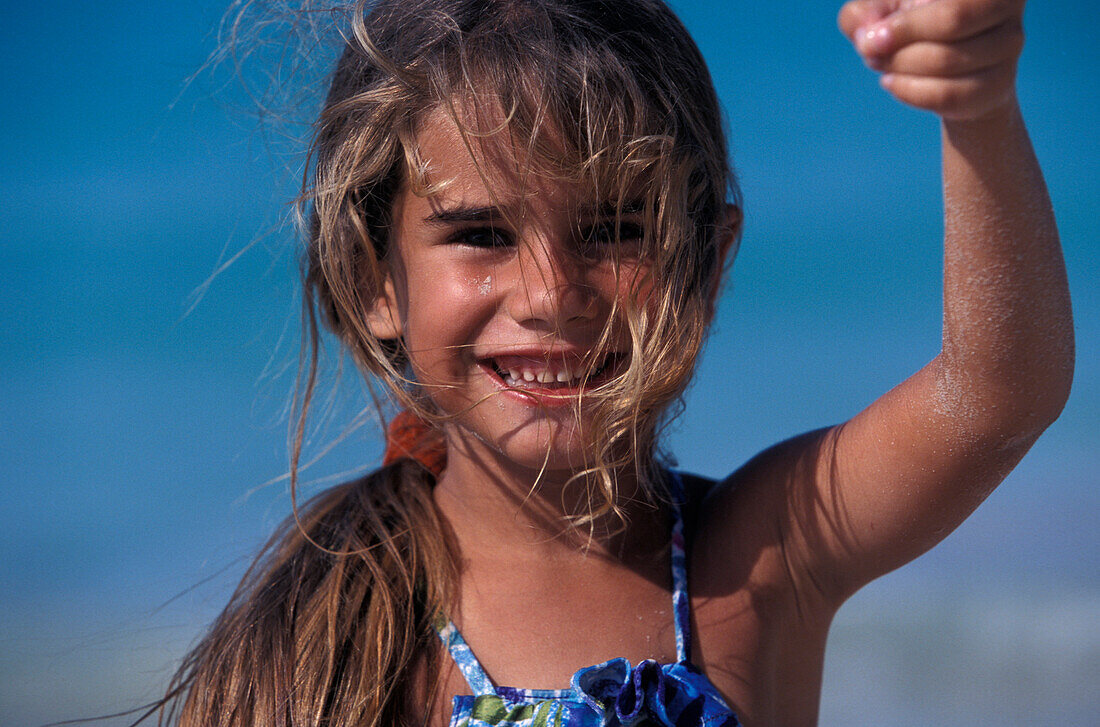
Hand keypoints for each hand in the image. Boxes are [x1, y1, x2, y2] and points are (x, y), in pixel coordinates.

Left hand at [838, 0, 1024, 119]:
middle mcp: (1007, 3)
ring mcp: (1010, 44)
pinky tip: (893, 83)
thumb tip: (866, 31)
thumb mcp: (880, 13)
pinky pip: (950, 94)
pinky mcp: (1001, 85)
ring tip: (882, 65)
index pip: (949, 2)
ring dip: (901, 67)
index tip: (873, 38)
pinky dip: (910, 91)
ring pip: (948, 60)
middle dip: (902, 42)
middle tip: (872, 52)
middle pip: (953, 20)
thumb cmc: (910, 28)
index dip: (907, 23)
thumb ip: (864, 13)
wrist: (945, 74)